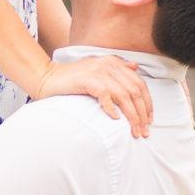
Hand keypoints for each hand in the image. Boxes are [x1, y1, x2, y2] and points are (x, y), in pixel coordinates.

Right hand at [34, 54, 153, 137]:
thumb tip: (135, 67)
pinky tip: (115, 120)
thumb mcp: (96, 69)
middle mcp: (108, 65)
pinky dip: (112, 108)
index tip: (149, 120)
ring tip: (134, 131)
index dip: (147, 103)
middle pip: (135, 91)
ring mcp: (98, 71)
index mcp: (113, 62)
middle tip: (144, 131)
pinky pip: (106, 95)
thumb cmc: (71, 79)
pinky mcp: (87, 80)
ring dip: (132, 115)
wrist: (46, 77)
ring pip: (124, 95)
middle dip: (142, 113)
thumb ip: (116, 67)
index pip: (139, 83)